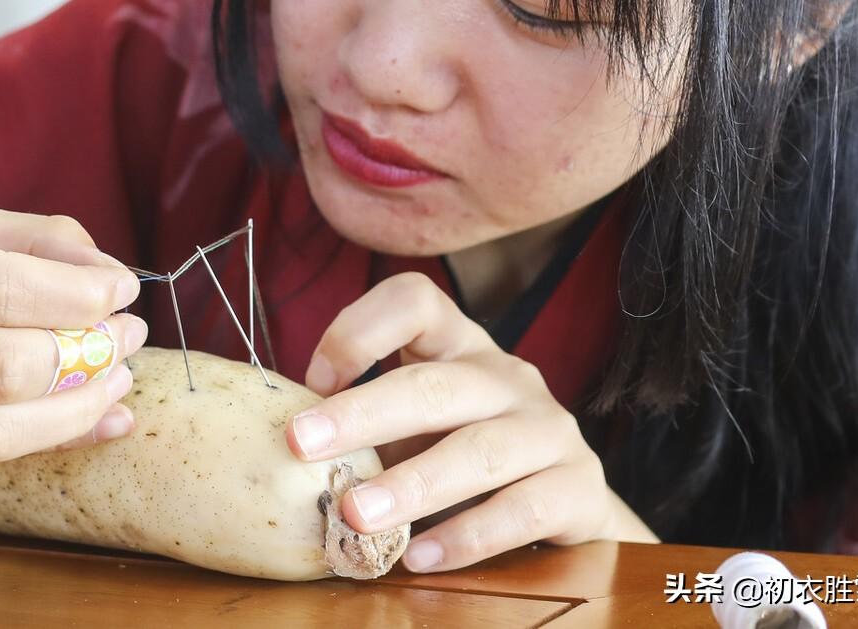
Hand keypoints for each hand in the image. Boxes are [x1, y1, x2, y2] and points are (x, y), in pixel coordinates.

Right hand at [0, 197, 146, 475]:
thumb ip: (40, 243)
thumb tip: (115, 285)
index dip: (79, 299)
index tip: (123, 293)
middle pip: (0, 370)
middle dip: (89, 358)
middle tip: (128, 339)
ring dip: (77, 412)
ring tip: (115, 380)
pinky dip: (45, 439)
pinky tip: (83, 413)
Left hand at [285, 272, 657, 573]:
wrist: (565, 501)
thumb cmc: (464, 455)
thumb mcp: (419, 424)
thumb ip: (368, 424)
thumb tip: (278, 443)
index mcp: (460, 345)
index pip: (415, 301)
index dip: (358, 329)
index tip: (312, 381)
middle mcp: (507, 377)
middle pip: (434, 384)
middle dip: (362, 414)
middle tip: (301, 444)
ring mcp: (549, 428)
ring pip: (479, 451)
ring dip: (411, 484)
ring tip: (355, 515)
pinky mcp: (579, 486)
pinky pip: (522, 510)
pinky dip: (467, 536)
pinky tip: (419, 556)